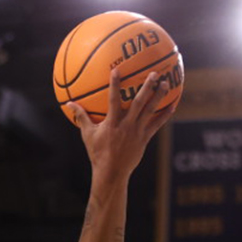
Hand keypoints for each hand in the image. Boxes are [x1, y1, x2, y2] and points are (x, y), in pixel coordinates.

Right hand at [63, 66, 178, 176]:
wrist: (112, 172)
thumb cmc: (97, 153)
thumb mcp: (87, 134)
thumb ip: (81, 116)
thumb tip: (69, 103)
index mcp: (112, 123)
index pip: (113, 100)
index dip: (115, 85)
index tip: (117, 70)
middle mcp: (127, 125)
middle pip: (139, 103)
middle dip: (147, 87)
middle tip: (155, 73)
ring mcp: (137, 132)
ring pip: (150, 111)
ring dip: (159, 96)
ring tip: (166, 83)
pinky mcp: (144, 138)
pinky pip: (156, 125)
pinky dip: (165, 115)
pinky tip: (172, 105)